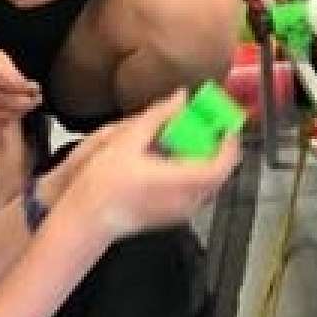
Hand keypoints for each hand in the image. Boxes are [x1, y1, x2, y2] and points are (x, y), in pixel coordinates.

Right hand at [59, 93, 238, 242]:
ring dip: (205, 159)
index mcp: (181, 181)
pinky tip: (172, 161)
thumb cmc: (103, 185)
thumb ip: (159, 116)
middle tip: (205, 127)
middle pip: (219, 172)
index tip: (223, 124)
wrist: (87, 218)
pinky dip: (194, 173)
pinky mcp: (174, 217)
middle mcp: (188, 200)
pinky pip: (196, 192)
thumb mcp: (128, 140)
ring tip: (186, 141)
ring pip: (209, 183)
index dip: (229, 142)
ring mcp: (182, 211)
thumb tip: (179, 99)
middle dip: (216, 146)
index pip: (223, 163)